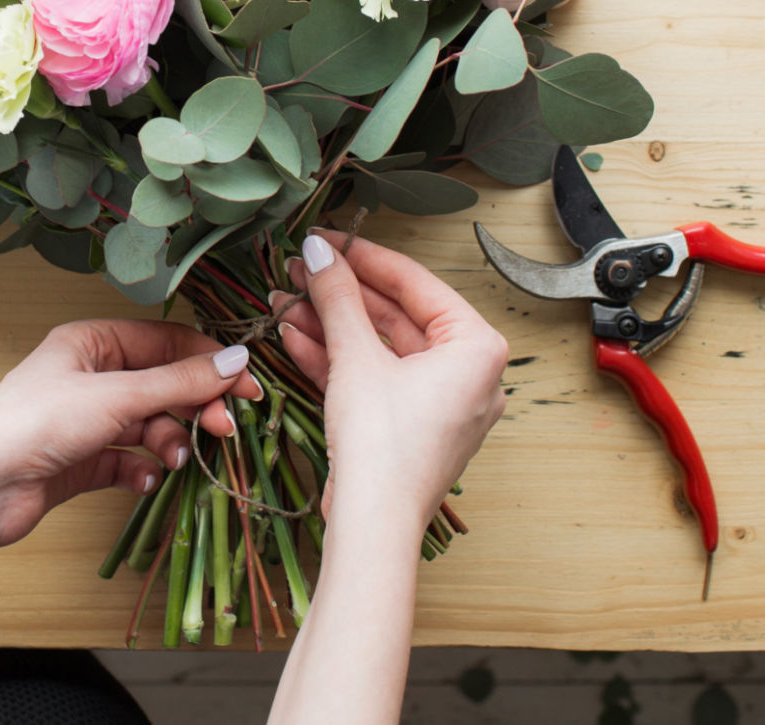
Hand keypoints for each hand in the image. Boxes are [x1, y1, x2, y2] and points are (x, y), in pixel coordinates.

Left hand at [0, 318, 261, 548]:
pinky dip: (143, 470)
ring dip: (170, 441)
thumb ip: (179, 382)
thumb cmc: (37, 423)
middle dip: (195, 406)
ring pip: (149, 425)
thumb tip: (236, 360)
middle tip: (224, 430)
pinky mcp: (81, 463)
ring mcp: (86, 421)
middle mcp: (90, 377)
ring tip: (174, 459)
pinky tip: (146, 480)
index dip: (209, 361)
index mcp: (92, 343)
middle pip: (162, 385)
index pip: (166, 342)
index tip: (248, 387)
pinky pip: (128, 460)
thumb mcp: (116, 396)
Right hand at [274, 232, 508, 531]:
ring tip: (286, 302)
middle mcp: (469, 375)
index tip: (327, 239)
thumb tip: (320, 253)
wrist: (373, 526)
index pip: (416, 284)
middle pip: (395, 316)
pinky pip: (376, 379)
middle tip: (300, 270)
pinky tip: (296, 336)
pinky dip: (339, 360)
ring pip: (380, 349)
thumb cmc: (384, 448)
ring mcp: (439, 404)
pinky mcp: (410, 427)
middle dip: (341, 295)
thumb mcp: (356, 357)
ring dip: (331, 325)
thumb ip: (338, 297)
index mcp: (477, 349)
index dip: (364, 257)